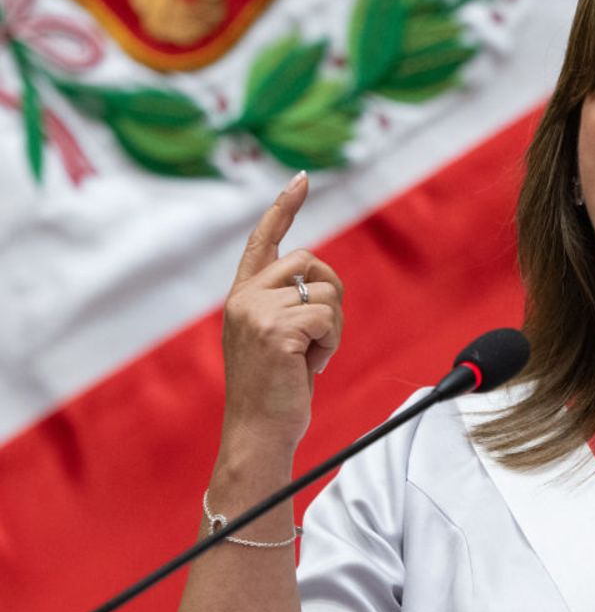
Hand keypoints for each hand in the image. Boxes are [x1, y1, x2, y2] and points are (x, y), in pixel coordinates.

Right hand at [220, 171, 343, 455]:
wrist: (259, 432)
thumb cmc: (275, 390)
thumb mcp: (277, 337)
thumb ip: (287, 304)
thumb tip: (319, 279)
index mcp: (243, 296)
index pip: (263, 240)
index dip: (284, 208)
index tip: (301, 179)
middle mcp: (244, 297)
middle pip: (311, 262)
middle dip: (330, 295)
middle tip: (319, 337)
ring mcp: (256, 312)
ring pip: (326, 292)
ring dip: (333, 327)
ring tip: (311, 357)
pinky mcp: (276, 330)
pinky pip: (328, 318)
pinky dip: (332, 343)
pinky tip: (312, 366)